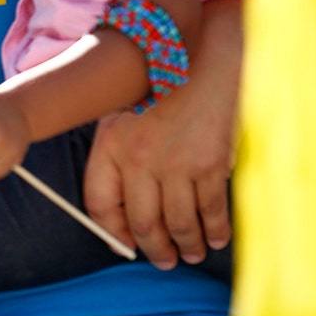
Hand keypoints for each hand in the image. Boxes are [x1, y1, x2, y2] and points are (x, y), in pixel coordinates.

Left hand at [83, 0, 240, 267]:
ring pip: (178, 223)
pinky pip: (210, 209)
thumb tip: (121, 209)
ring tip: (189, 254)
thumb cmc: (160, 85)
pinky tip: (215, 238)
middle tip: (163, 260)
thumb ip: (115, 156)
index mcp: (110, 146)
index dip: (112, 232)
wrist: (205, 54)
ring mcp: (176, 164)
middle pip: (142, 222)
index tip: (124, 245)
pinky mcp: (211, 163)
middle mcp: (139, 159)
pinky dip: (214, 230)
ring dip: (185, 245)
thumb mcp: (120, 114)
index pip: (100, 204)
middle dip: (154, 248)